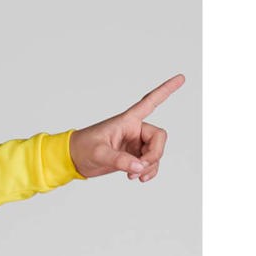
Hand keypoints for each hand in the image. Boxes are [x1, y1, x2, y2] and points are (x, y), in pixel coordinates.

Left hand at [69, 74, 184, 181]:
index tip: (181, 78)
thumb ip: (119, 160)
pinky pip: (149, 163)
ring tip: (134, 176)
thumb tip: (139, 167)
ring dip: (150, 166)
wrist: (73, 160)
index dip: (166, 90)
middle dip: (153, 155)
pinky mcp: (132, 156)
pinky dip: (148, 171)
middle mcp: (134, 130)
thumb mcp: (99, 153)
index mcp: (127, 121)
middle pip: (159, 138)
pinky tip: (138, 178)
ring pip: (156, 153)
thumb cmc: (82, 148)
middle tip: (139, 168)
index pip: (150, 102)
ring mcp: (134, 144)